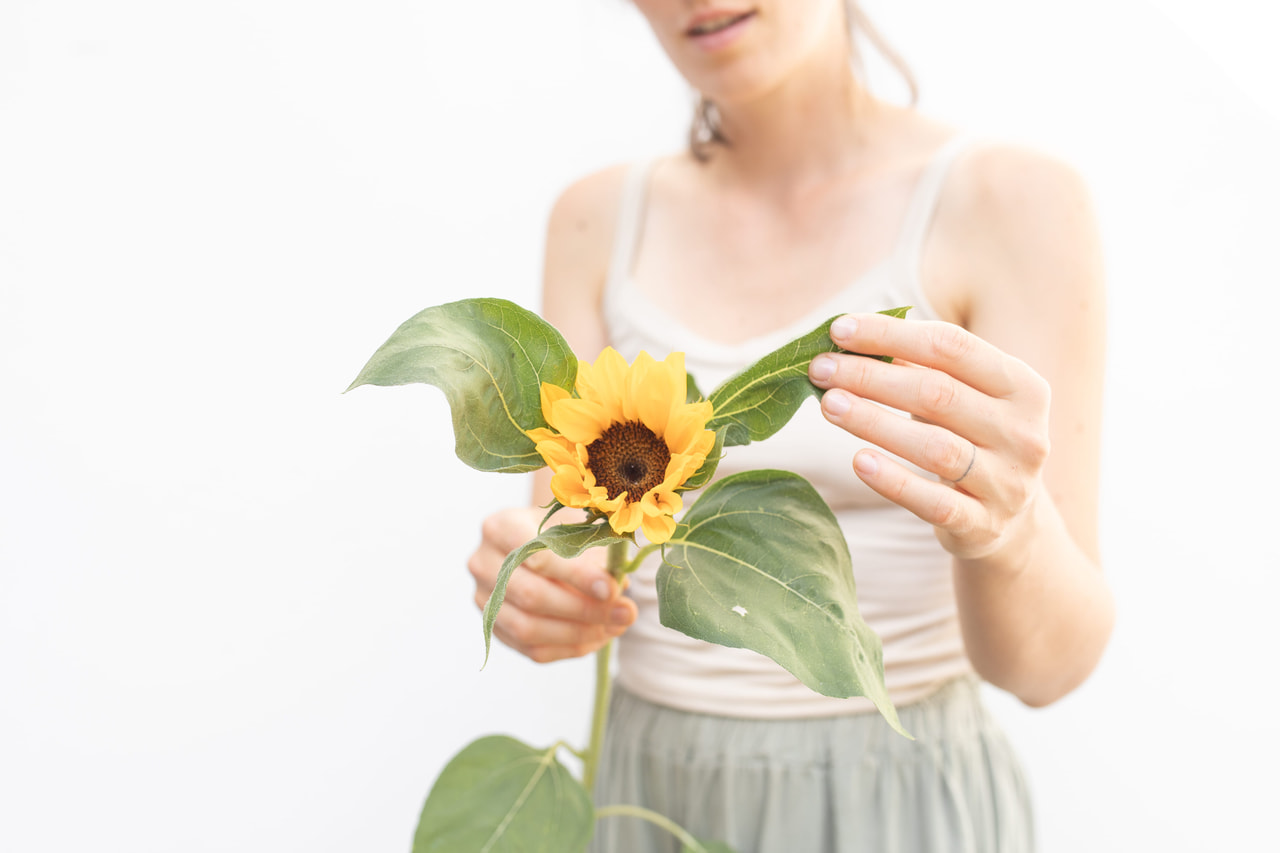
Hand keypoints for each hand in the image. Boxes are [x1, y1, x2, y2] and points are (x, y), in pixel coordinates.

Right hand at [468, 506, 636, 662]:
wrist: (539, 542)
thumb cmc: (563, 531)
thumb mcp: (579, 527)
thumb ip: (597, 553)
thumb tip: (618, 587)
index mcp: (501, 526)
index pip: (537, 555)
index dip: (576, 575)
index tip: (612, 589)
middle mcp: (483, 562)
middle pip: (531, 596)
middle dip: (583, 610)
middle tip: (625, 613)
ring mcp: (484, 598)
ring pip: (528, 629)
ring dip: (579, 633)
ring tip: (617, 626)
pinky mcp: (494, 627)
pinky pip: (532, 649)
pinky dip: (570, 648)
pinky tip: (599, 636)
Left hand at [808, 313, 1051, 561]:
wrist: (1011, 521)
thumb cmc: (971, 440)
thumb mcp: (964, 398)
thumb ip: (919, 367)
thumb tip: (849, 337)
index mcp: (1023, 386)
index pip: (952, 347)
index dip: (892, 334)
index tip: (840, 329)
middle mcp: (1022, 433)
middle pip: (939, 393)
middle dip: (872, 376)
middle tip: (821, 368)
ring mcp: (1006, 482)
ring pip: (935, 447)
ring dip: (874, 422)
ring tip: (829, 405)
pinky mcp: (982, 525)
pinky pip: (933, 501)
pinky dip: (893, 481)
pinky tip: (858, 461)